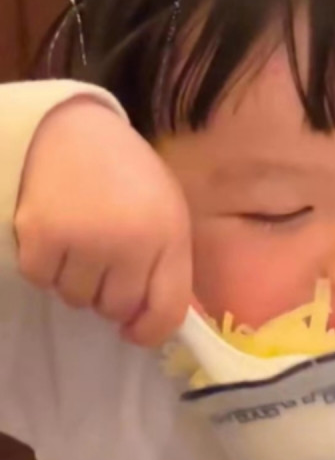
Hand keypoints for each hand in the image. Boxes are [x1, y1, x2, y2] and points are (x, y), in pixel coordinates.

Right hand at [14, 96, 191, 346]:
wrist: (74, 129)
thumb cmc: (127, 174)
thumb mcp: (166, 211)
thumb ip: (165, 260)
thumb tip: (150, 316)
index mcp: (170, 234)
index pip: (169, 309)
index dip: (151, 330)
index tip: (135, 330)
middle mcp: (132, 242)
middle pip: (117, 308)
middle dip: (110, 294)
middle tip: (105, 260)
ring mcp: (85, 240)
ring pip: (77, 299)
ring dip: (78, 280)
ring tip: (82, 238)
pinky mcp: (40, 236)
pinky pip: (42, 280)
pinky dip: (46, 266)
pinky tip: (57, 232)